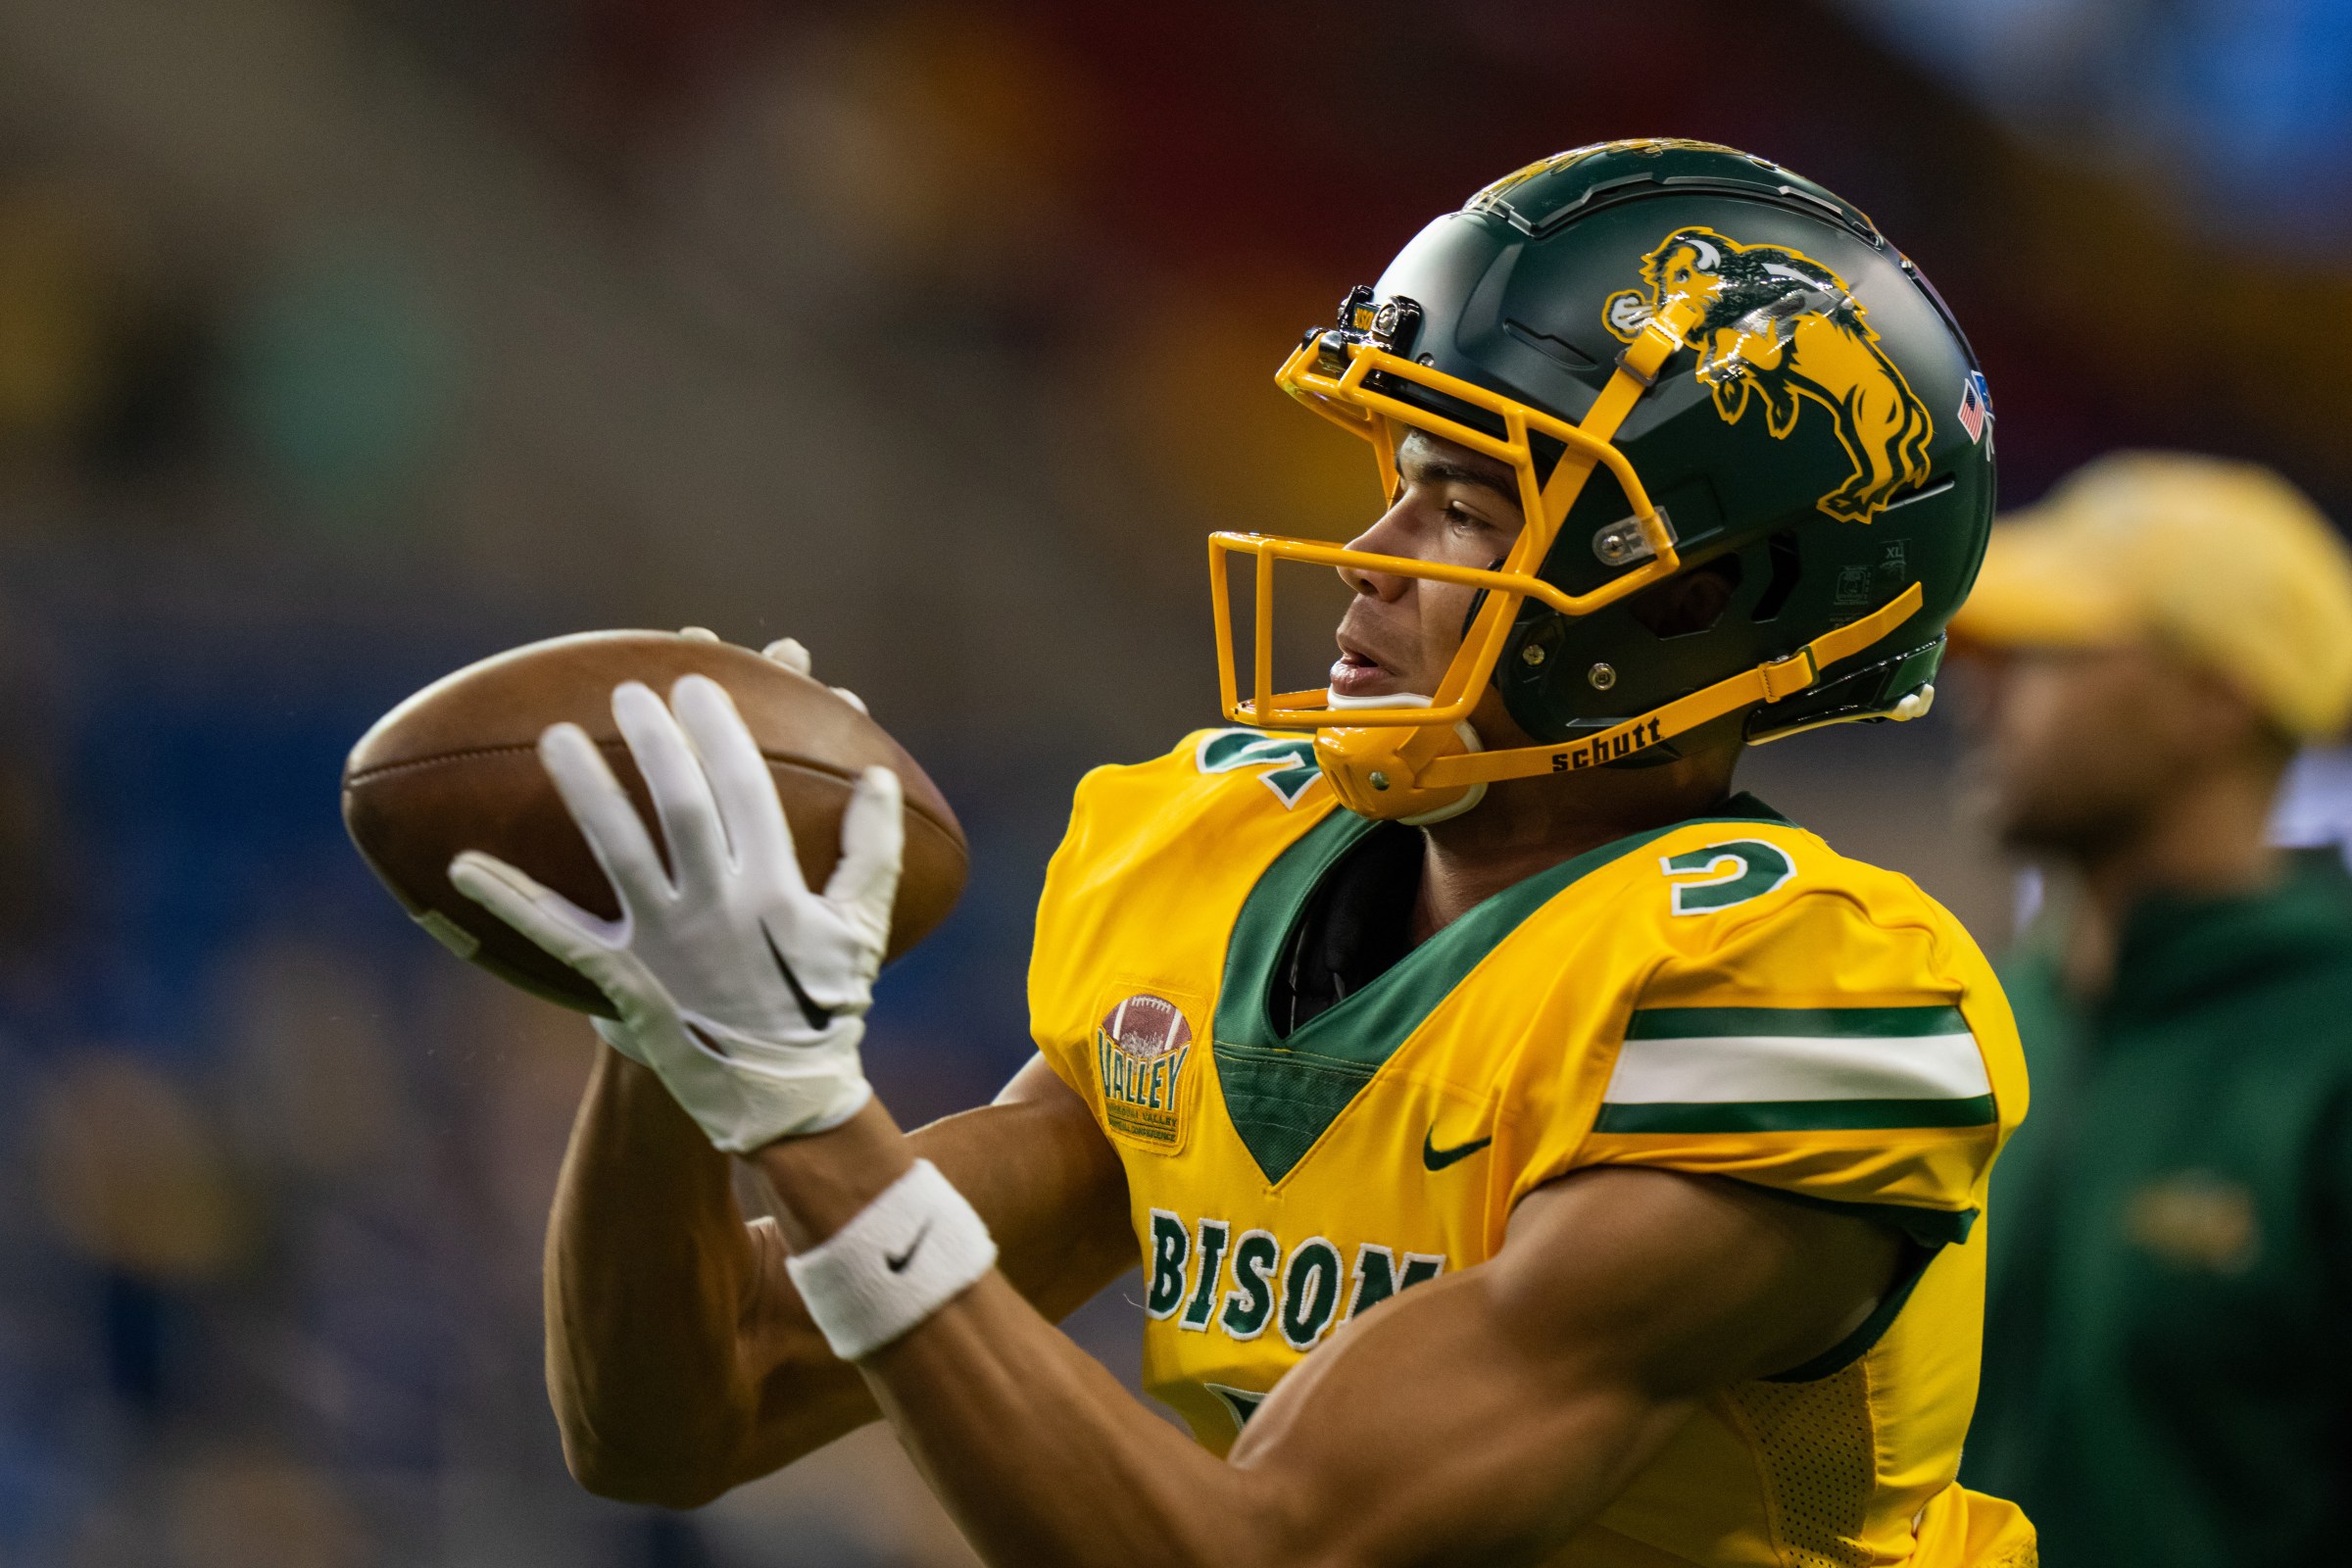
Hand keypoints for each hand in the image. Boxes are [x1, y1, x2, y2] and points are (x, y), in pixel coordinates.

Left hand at [448, 671, 903, 1150]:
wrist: (782, 1094)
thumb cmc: (827, 1002)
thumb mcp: (864, 926)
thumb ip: (874, 849)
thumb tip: (878, 775)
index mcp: (777, 889)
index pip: (747, 790)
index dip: (721, 732)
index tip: (699, 683)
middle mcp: (718, 909)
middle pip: (681, 807)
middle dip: (656, 742)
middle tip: (629, 691)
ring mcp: (665, 944)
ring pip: (618, 853)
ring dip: (587, 791)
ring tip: (558, 737)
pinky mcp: (624, 979)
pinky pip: (558, 936)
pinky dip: (508, 900)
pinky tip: (462, 865)